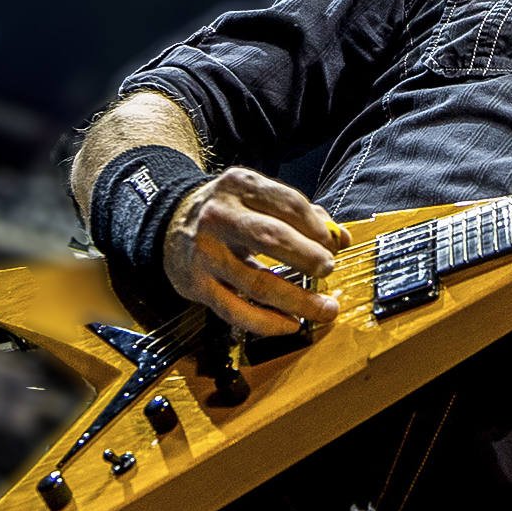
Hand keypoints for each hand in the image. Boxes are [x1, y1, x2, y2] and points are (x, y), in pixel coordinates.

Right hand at [162, 167, 352, 335]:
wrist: (170, 223)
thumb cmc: (229, 212)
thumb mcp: (258, 199)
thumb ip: (302, 215)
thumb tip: (340, 238)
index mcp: (240, 186)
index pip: (288, 204)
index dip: (317, 228)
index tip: (333, 245)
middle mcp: (220, 216)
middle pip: (273, 239)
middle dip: (309, 258)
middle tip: (328, 269)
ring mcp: (206, 253)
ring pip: (258, 283)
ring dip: (298, 300)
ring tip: (324, 309)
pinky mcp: (197, 285)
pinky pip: (235, 311)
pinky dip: (267, 322)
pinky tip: (289, 324)